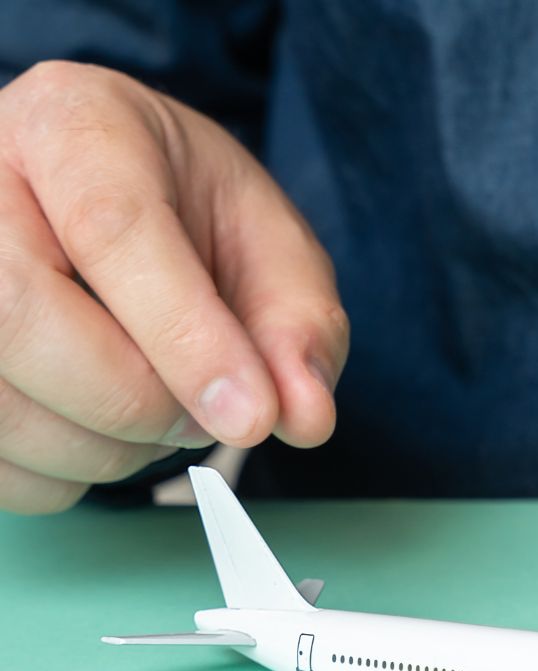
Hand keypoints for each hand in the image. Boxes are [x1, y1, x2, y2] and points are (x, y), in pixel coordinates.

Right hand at [0, 62, 347, 513]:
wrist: (96, 198)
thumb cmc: (180, 212)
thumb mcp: (266, 241)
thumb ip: (299, 324)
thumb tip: (305, 415)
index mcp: (74, 125)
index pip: (112, 230)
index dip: (187, 338)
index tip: (253, 414)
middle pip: (23, 317)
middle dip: (137, 401)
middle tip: (206, 417)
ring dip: (101, 449)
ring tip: (160, 414)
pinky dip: (56, 474)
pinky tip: (97, 431)